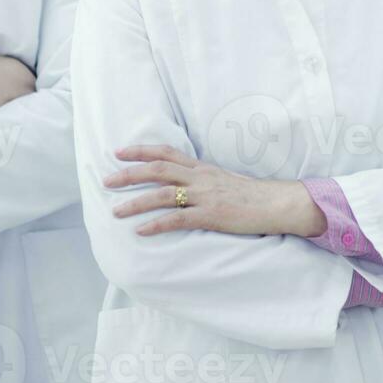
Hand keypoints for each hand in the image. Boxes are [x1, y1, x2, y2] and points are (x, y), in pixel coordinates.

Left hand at [104, 144, 325, 237]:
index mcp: (202, 168)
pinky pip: (178, 219)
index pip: (167, 152)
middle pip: (157, 169)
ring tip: (115, 211)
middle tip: (106, 180)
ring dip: (136, 202)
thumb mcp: (223, 180)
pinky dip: (156, 225)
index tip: (119, 152)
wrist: (275, 203)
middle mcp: (200, 177)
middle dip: (129, 174)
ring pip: (162, 194)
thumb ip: (201, 179)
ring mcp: (204, 196)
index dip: (141, 151)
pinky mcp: (210, 215)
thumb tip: (181, 183)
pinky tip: (141, 231)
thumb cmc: (250, 195)